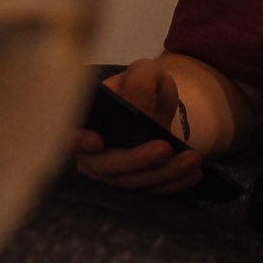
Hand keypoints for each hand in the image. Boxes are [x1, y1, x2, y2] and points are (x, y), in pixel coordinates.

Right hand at [73, 56, 205, 193]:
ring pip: (130, 182)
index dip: (77, 140)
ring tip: (193, 158)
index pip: (68, 133)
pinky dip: (173, 184)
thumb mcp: (145, 72)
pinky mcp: (133, 183)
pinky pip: (149, 190)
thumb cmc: (144, 85)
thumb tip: (139, 109)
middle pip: (103, 165)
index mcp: (85, 118)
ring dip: (163, 173)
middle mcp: (89, 150)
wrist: (159, 104)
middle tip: (165, 148)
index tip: (97, 142)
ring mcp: (110, 171)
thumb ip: (140, 83)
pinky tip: (194, 174)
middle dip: (136, 159)